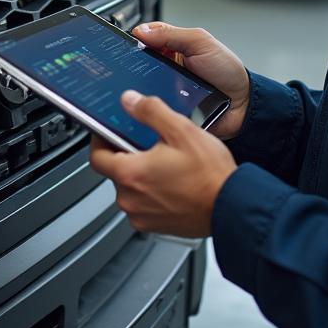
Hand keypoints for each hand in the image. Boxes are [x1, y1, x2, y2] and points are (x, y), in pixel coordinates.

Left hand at [89, 90, 236, 237]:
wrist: (232, 207)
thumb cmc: (210, 175)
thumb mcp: (181, 130)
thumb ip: (150, 111)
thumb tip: (129, 101)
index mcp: (131, 174)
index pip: (96, 156)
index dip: (100, 140)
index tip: (107, 131)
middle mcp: (130, 199)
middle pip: (115, 171)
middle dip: (127, 155)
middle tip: (149, 143)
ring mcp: (142, 216)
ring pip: (130, 189)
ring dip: (141, 175)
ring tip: (166, 163)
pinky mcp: (155, 227)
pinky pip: (144, 204)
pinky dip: (152, 193)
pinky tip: (173, 182)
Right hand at [131, 21, 249, 138]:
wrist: (242, 105)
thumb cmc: (226, 70)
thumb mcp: (201, 42)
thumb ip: (172, 34)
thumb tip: (141, 31)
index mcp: (172, 48)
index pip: (145, 40)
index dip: (135, 40)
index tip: (125, 44)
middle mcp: (166, 68)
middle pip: (139, 65)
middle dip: (134, 67)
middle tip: (131, 68)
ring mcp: (165, 90)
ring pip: (142, 88)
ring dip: (141, 88)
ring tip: (140, 87)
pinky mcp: (168, 110)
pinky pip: (153, 108)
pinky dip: (151, 107)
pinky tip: (149, 106)